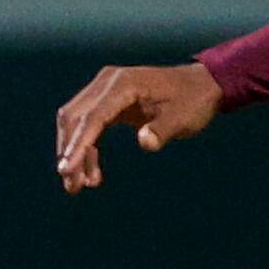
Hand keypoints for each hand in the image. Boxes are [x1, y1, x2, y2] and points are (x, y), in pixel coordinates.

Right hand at [54, 62, 222, 193]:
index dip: (78, 145)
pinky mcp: (108, 99)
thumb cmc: (193, 100)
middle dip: (70, 153)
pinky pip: (88, 123)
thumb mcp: (184, 118)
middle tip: (72, 186)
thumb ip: (163, 130)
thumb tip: (145, 142)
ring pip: (76, 122)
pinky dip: (85, 146)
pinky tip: (91, 171)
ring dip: (74, 152)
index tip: (66, 170)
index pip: (93, 117)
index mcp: (123, 84)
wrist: (201, 84)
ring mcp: (105, 89)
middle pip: (75, 118)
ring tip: (79, 186)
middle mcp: (107, 82)